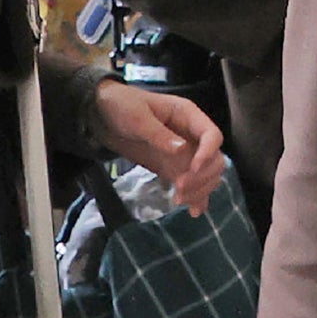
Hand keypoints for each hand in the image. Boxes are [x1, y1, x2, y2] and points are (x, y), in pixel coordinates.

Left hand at [92, 81, 225, 216]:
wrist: (102, 115)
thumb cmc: (121, 106)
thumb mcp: (137, 117)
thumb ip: (158, 134)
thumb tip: (181, 150)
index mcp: (188, 116)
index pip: (212, 136)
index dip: (207, 153)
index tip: (193, 169)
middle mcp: (192, 135)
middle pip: (214, 159)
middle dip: (202, 177)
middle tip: (179, 188)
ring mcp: (184, 152)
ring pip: (207, 174)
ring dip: (199, 189)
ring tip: (178, 201)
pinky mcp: (173, 166)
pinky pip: (191, 183)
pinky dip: (196, 196)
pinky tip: (193, 211)